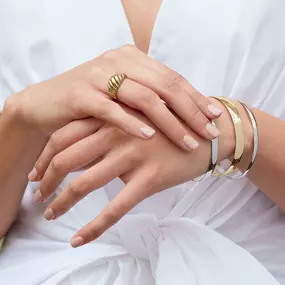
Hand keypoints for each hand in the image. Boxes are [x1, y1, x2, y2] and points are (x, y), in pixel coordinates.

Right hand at [10, 45, 220, 150]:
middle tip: (210, 133)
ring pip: (144, 98)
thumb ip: (147, 96)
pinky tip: (149, 137)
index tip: (215, 117)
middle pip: (165, 86)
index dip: (196, 98)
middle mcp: (119, 61)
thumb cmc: (89, 103)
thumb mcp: (121, 94)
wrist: (45, 104)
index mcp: (132, 59)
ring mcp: (100, 75)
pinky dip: (132, 123)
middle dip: (191, 112)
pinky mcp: (82, 94)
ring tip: (188, 142)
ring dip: (170, 123)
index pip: (172, 78)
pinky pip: (113, 109)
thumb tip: (183, 112)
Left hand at [32, 105, 216, 246]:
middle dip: (46, 180)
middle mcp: (117, 134)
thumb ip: (108, 128)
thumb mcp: (135, 116)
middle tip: (38, 196)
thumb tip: (83, 151)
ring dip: (61, 202)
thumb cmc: (168, 124)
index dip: (45, 157)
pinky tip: (78, 239)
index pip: (63, 136)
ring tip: (50, 215)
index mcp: (111, 117)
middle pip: (66, 159)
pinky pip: (115, 208)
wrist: (206, 132)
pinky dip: (94, 226)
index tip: (36, 172)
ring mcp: (133, 157)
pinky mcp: (149, 179)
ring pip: (84, 183)